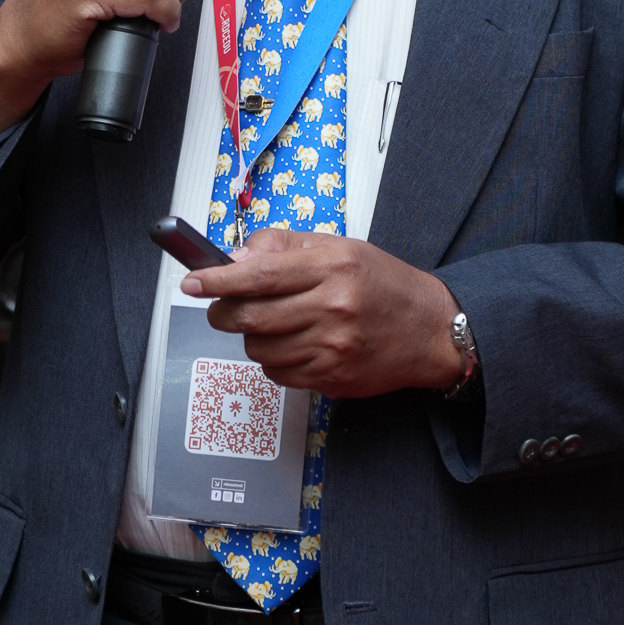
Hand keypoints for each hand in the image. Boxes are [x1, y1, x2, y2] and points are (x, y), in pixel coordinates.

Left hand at [180, 230, 462, 398]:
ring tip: (271, 324)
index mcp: (332, 266)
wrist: (430, 330)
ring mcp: (332, 347)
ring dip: (251, 338)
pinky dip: (273, 360)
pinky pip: (278, 373)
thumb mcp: (339, 247)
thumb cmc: (384, 284)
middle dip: (223, 313)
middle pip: (251, 317)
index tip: (193, 281)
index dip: (218, 280)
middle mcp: (333, 307)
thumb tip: (234, 258)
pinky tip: (292, 345)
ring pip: (259, 349)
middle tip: (220, 307)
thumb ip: (284, 246)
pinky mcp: (332, 377)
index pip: (259, 274)